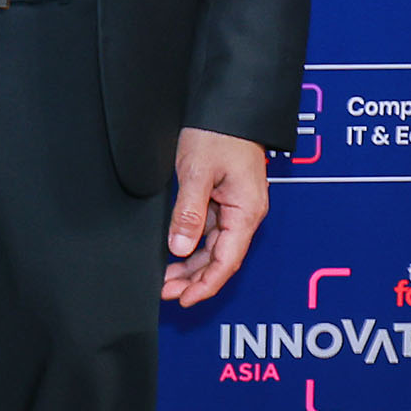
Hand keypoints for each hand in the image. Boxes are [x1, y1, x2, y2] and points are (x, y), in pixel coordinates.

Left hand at [163, 127, 269, 306]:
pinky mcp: (223, 200)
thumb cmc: (219, 134)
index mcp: (246, 211)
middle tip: (165, 292)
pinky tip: (174, 254)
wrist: (227, 110)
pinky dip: (192, 246)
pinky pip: (209, 231)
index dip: (206, 284)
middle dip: (194, 279)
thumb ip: (189, 211)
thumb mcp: (198, 171)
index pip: (227, 260)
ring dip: (191, 265)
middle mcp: (244, 214)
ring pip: (213, 247)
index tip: (185, 300)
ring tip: (165, 279)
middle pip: (220, 258)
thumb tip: (180, 247)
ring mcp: (234, 208)